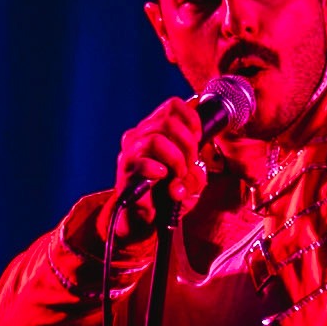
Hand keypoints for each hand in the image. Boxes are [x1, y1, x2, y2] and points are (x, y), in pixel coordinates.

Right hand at [98, 95, 207, 246]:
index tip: (199, 139)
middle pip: (169, 122)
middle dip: (188, 144)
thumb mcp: (189, 184)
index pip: (173, 106)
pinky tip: (163, 178)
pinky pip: (144, 163)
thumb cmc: (164, 196)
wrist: (141, 219)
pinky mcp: (126, 170)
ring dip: (176, 159)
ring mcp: (131, 151)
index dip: (191, 119)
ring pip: (157, 139)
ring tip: (178, 175)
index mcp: (155, 130)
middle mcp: (140, 135)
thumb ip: (197, 174)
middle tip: (190, 164)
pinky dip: (159, 171)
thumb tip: (195, 170)